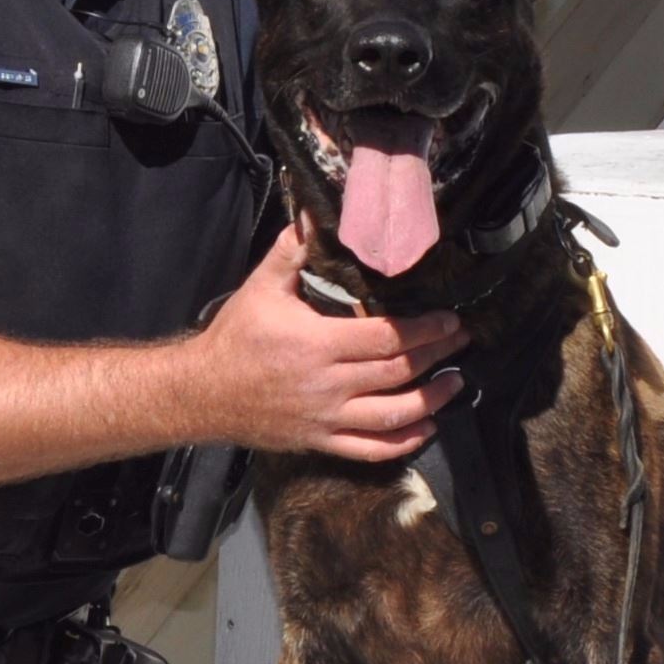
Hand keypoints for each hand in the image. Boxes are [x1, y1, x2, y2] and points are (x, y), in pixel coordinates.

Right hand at [188, 226, 465, 460]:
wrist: (202, 394)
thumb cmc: (234, 339)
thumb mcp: (260, 289)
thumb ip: (291, 252)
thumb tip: (313, 213)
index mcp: (317, 344)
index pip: (386, 338)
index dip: (424, 330)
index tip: (450, 320)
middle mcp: (327, 386)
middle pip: (397, 373)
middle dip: (437, 357)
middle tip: (462, 341)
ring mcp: (326, 419)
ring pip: (392, 416)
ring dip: (432, 401)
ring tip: (455, 383)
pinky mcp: (321, 441)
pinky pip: (371, 450)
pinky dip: (404, 442)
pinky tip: (425, 427)